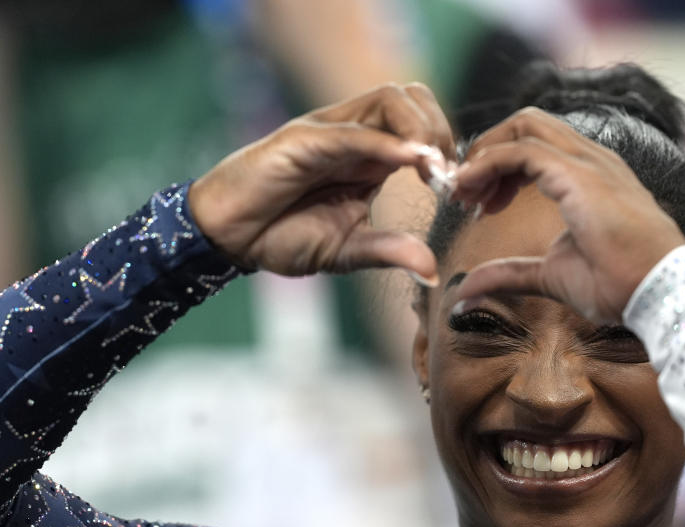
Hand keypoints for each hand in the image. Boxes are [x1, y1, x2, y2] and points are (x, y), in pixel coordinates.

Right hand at [188, 83, 453, 282]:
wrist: (229, 238)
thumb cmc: (281, 236)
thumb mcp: (347, 250)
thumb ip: (389, 252)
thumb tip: (433, 271)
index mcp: (370, 157)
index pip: (421, 125)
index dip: (445, 150)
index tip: (455, 190)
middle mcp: (354, 135)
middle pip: (412, 98)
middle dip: (440, 131)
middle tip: (444, 176)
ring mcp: (329, 132)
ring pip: (389, 100)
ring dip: (420, 129)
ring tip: (430, 169)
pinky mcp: (303, 139)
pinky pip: (353, 132)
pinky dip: (385, 144)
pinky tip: (409, 163)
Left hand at [450, 108, 684, 324]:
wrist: (657, 294)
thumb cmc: (619, 285)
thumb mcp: (549, 276)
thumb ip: (508, 274)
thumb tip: (466, 290)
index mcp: (589, 176)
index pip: (535, 145)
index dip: (498, 168)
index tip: (476, 205)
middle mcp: (590, 160)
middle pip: (527, 125)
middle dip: (486, 151)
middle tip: (463, 194)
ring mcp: (587, 162)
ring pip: (523, 127)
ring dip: (483, 155)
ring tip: (463, 193)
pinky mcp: (578, 175)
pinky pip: (520, 150)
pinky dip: (487, 164)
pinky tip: (469, 190)